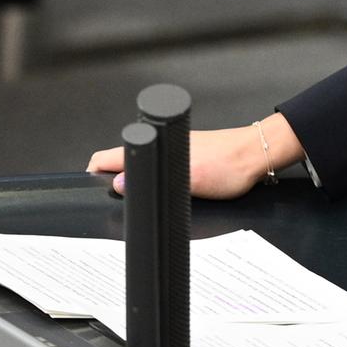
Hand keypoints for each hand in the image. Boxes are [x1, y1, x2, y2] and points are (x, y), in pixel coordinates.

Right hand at [85, 112, 302, 199]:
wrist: (257, 155)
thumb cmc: (229, 166)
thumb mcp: (190, 180)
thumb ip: (155, 183)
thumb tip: (120, 184)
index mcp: (155, 147)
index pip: (109, 156)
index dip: (94, 172)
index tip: (90, 190)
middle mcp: (160, 144)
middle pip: (121, 160)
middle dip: (110, 179)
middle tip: (112, 202)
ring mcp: (172, 150)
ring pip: (140, 163)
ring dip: (132, 178)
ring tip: (131, 200)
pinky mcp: (185, 155)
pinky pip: (157, 166)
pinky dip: (151, 177)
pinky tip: (158, 190)